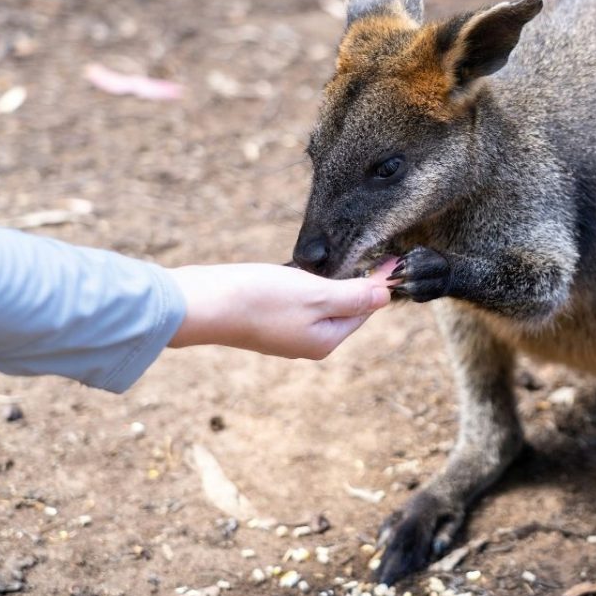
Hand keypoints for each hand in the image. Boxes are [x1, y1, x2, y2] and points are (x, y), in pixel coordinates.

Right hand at [166, 261, 394, 359]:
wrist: (200, 304)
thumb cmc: (259, 299)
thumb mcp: (316, 295)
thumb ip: (353, 296)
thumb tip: (385, 297)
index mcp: (325, 341)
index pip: (364, 310)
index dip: (379, 282)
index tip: (396, 258)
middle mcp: (307, 342)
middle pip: (344, 308)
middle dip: (357, 283)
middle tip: (374, 253)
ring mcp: (284, 332)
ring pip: (319, 303)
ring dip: (330, 281)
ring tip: (343, 257)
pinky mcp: (264, 318)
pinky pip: (296, 300)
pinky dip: (305, 283)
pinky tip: (301, 267)